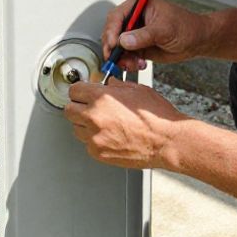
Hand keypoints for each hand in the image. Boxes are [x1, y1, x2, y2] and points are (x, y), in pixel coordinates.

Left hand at [63, 78, 187, 169]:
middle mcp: (94, 116)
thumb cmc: (156, 117)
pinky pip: (87, 144)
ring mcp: (94, 137)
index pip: (74, 90)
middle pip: (69, 110)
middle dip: (79, 107)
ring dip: (85, 125)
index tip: (83, 94)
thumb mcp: (137, 90)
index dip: (80, 91)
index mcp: (101, 97)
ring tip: (104, 124)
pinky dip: (95, 140)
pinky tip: (110, 136)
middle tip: (90, 108)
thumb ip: (116, 85)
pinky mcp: (98, 153)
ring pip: (76, 128)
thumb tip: (108, 84)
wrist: (166, 141)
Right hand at [102, 0, 209, 71]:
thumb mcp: (165, 29)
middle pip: (112, 31)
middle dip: (114, 48)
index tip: (113, 44)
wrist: (196, 41)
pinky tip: (139, 64)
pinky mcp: (136, 45)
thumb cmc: (186, 27)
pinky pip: (124, 55)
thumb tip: (124, 40)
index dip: (112, 31)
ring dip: (122, 58)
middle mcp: (134, 17)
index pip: (117, 16)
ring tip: (134, 63)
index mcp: (139, 4)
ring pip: (116, 46)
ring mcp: (134, 32)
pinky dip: (128, 62)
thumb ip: (144, 35)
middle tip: (118, 58)